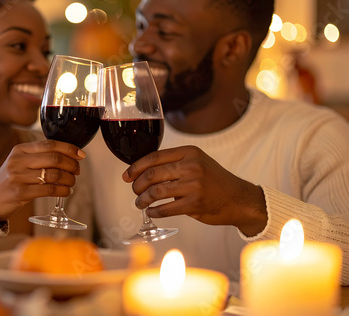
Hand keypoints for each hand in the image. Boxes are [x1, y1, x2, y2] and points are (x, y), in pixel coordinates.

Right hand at [0, 140, 85, 220]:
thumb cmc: (10, 180)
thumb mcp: (19, 162)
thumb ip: (39, 156)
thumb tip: (69, 155)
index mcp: (20, 150)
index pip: (49, 144)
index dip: (69, 148)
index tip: (81, 154)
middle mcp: (18, 161)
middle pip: (54, 158)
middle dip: (71, 164)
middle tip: (77, 170)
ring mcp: (18, 177)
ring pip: (53, 174)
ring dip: (68, 179)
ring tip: (72, 182)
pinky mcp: (20, 193)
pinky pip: (48, 190)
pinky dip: (62, 191)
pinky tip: (66, 191)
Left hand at [122, 145, 266, 235]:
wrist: (238, 198)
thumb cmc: (214, 181)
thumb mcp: (197, 162)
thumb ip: (174, 163)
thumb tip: (143, 171)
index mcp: (189, 152)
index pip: (154, 157)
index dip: (136, 167)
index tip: (126, 175)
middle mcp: (191, 166)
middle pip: (152, 174)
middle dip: (137, 185)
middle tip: (134, 191)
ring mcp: (194, 185)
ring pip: (156, 191)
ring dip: (143, 199)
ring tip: (140, 203)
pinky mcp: (195, 203)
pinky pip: (166, 208)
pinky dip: (154, 211)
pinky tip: (151, 212)